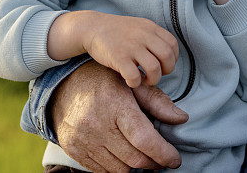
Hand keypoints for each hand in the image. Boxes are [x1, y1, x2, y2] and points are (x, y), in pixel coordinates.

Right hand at [51, 60, 187, 171]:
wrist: (64, 85)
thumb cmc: (103, 82)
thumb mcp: (131, 84)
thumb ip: (157, 102)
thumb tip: (181, 118)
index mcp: (115, 104)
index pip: (144, 139)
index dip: (164, 153)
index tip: (175, 159)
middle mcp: (97, 124)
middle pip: (135, 158)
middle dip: (154, 162)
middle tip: (162, 158)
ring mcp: (83, 139)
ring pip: (120, 169)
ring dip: (136, 166)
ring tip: (142, 155)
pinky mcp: (74, 150)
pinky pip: (102, 171)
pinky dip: (117, 167)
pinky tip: (122, 155)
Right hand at [83, 12, 178, 87]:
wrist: (92, 27)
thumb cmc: (117, 31)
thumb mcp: (139, 26)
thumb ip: (154, 37)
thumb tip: (169, 57)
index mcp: (150, 28)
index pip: (172, 45)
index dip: (172, 59)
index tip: (163, 65)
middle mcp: (143, 35)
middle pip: (167, 57)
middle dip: (166, 71)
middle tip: (154, 74)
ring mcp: (131, 46)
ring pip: (154, 68)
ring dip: (153, 79)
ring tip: (144, 79)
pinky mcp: (118, 57)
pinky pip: (134, 76)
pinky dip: (135, 83)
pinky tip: (130, 80)